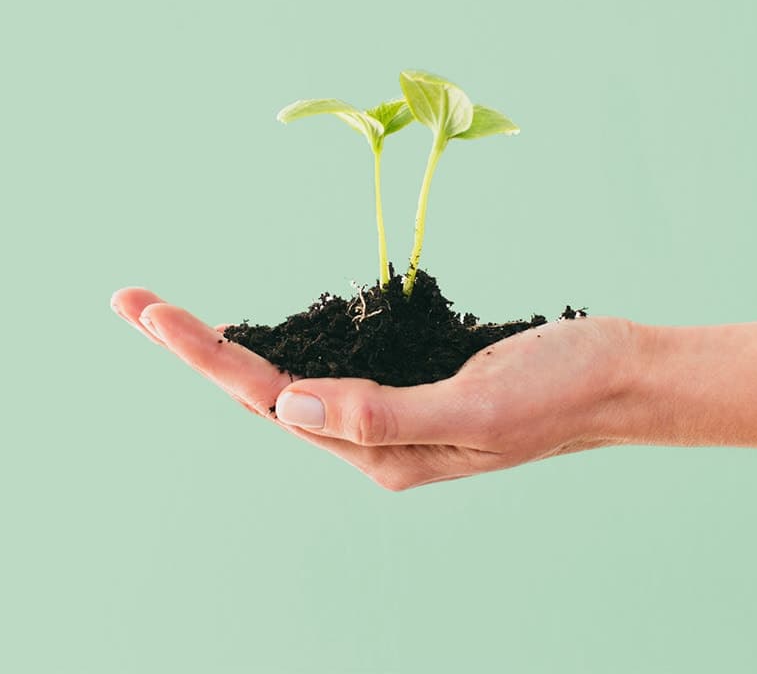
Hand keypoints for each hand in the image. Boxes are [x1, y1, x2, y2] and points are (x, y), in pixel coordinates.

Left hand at [111, 287, 650, 489]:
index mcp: (384, 453)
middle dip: (195, 348)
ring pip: (291, 381)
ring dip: (228, 348)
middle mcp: (378, 440)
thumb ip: (382, 415)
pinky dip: (284, 342)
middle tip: (131, 302)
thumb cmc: (562, 387)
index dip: (206, 353)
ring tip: (169, 318)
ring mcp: (394, 413)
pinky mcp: (414, 381)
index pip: (271, 398)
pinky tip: (262, 330)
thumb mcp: (474, 405)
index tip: (152, 312)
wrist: (625, 376)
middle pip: (264, 391)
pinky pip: (332, 367)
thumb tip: (286, 405)